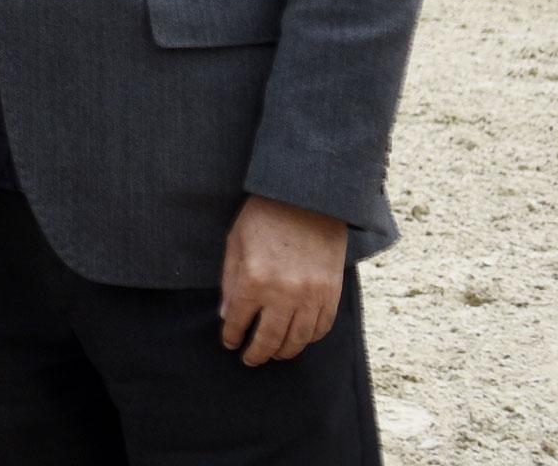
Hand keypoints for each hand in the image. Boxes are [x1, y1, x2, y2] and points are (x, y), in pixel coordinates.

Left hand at [219, 195, 346, 365]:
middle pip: (269, 339)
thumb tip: (225, 315)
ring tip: (274, 353)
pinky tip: (299, 338)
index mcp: (254, 280)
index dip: (232, 336)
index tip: (230, 343)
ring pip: (298, 340)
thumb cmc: (265, 216)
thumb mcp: (236, 242)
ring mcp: (311, 295)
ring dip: (284, 351)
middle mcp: (284, 293)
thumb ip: (230, 281)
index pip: (238, 321)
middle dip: (257, 354)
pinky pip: (321, 328)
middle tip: (250, 359)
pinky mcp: (332, 293)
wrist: (308, 198)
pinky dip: (309, 338)